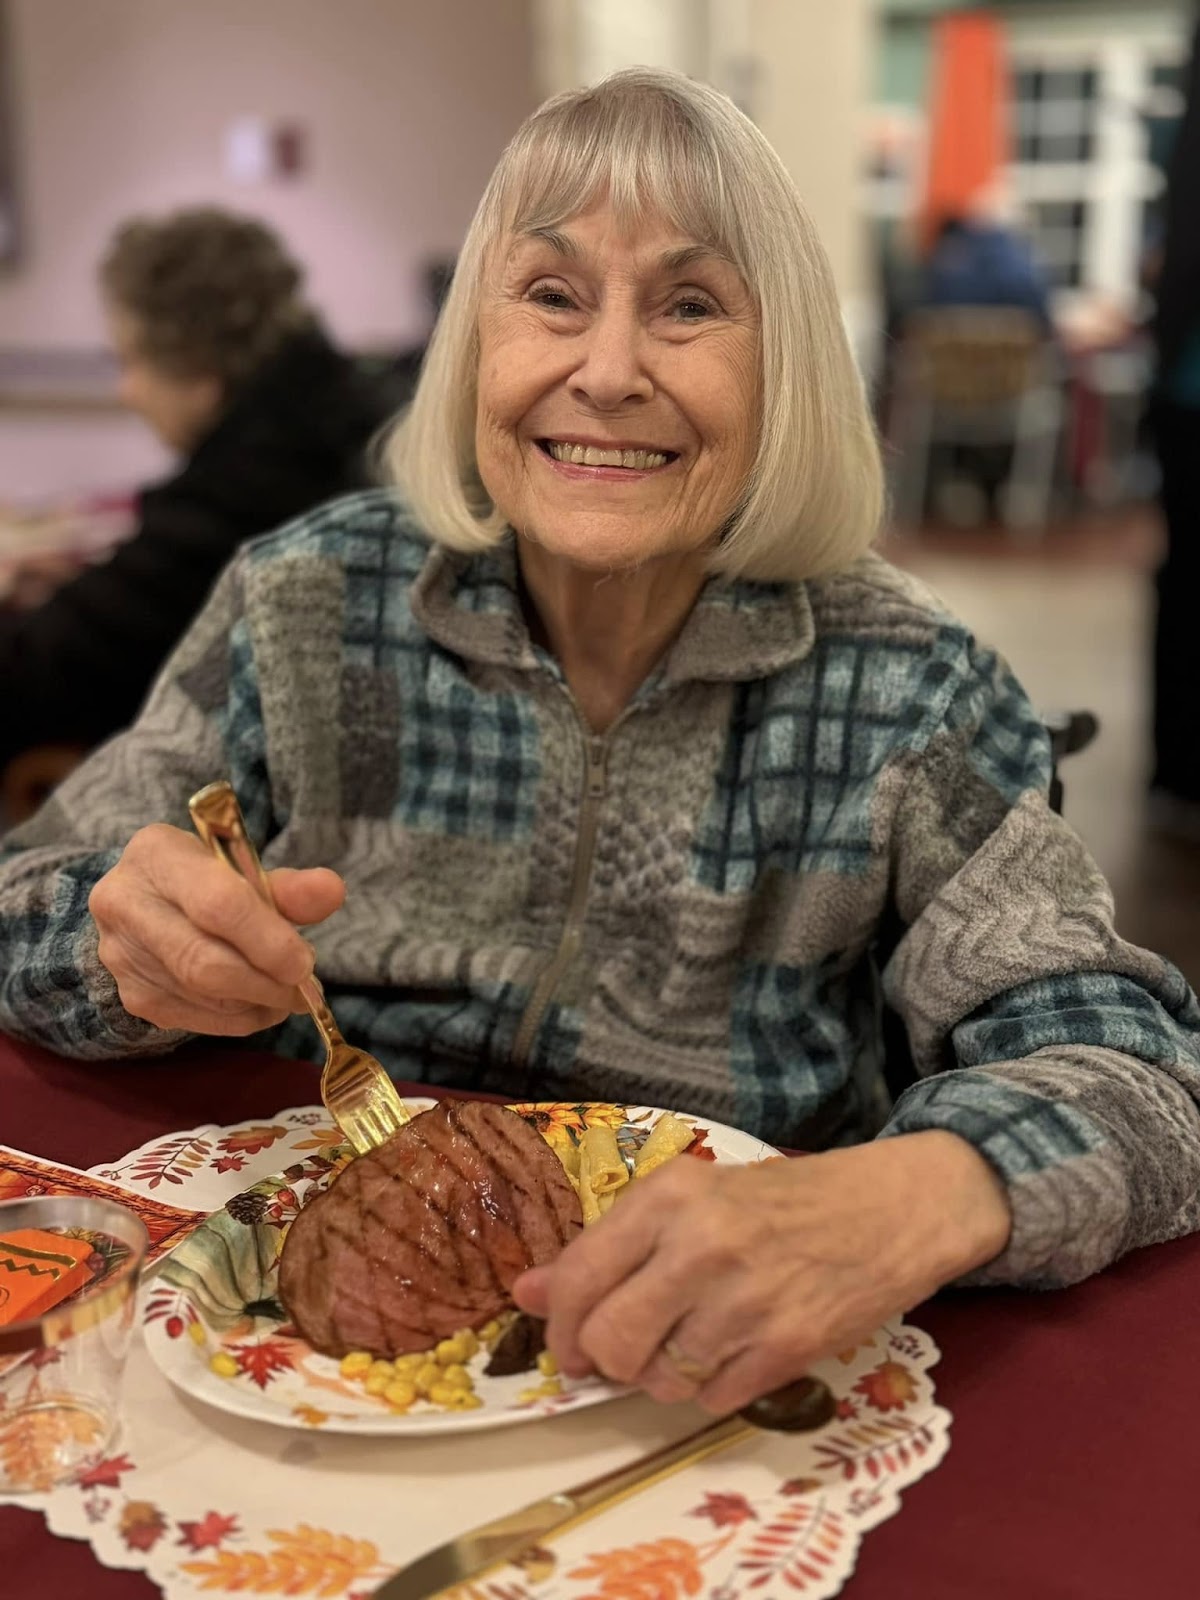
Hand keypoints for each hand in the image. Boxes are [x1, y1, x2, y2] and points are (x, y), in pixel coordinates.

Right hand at [89, 823, 344, 1034]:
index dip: (268, 941)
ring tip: (290, 992)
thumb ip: (287, 886)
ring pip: (203, 996)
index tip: (306, 962)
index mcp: (157, 854)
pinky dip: (241, 1017)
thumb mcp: (243, 869)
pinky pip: (198, 1019)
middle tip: (306, 988)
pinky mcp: (133, 995)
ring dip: (260, 1002)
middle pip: (204, 962)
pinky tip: (263, 1004)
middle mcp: (126, 903)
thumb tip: (332, 891)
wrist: (144, 903)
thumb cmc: (204, 880)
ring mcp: (122, 955)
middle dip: (267, 982)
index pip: (217, 904)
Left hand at [515, 1131, 1010, 1414]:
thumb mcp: (690, 1199)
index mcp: (670, 1197)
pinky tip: (729, 1351)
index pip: (579, 1278)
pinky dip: (708, 1389)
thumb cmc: (778, 1200)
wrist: (885, 1210)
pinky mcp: (787, 1348)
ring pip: (658, 1379)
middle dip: (604, 1360)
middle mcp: (701, 1246)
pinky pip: (712, 1399)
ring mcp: (746, 1301)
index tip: (567, 1341)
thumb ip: (607, 1246)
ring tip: (688, 1341)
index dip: (558, 1324)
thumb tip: (524, 1292)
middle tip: (619, 1354)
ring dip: (661, 1375)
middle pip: (610, 1341)